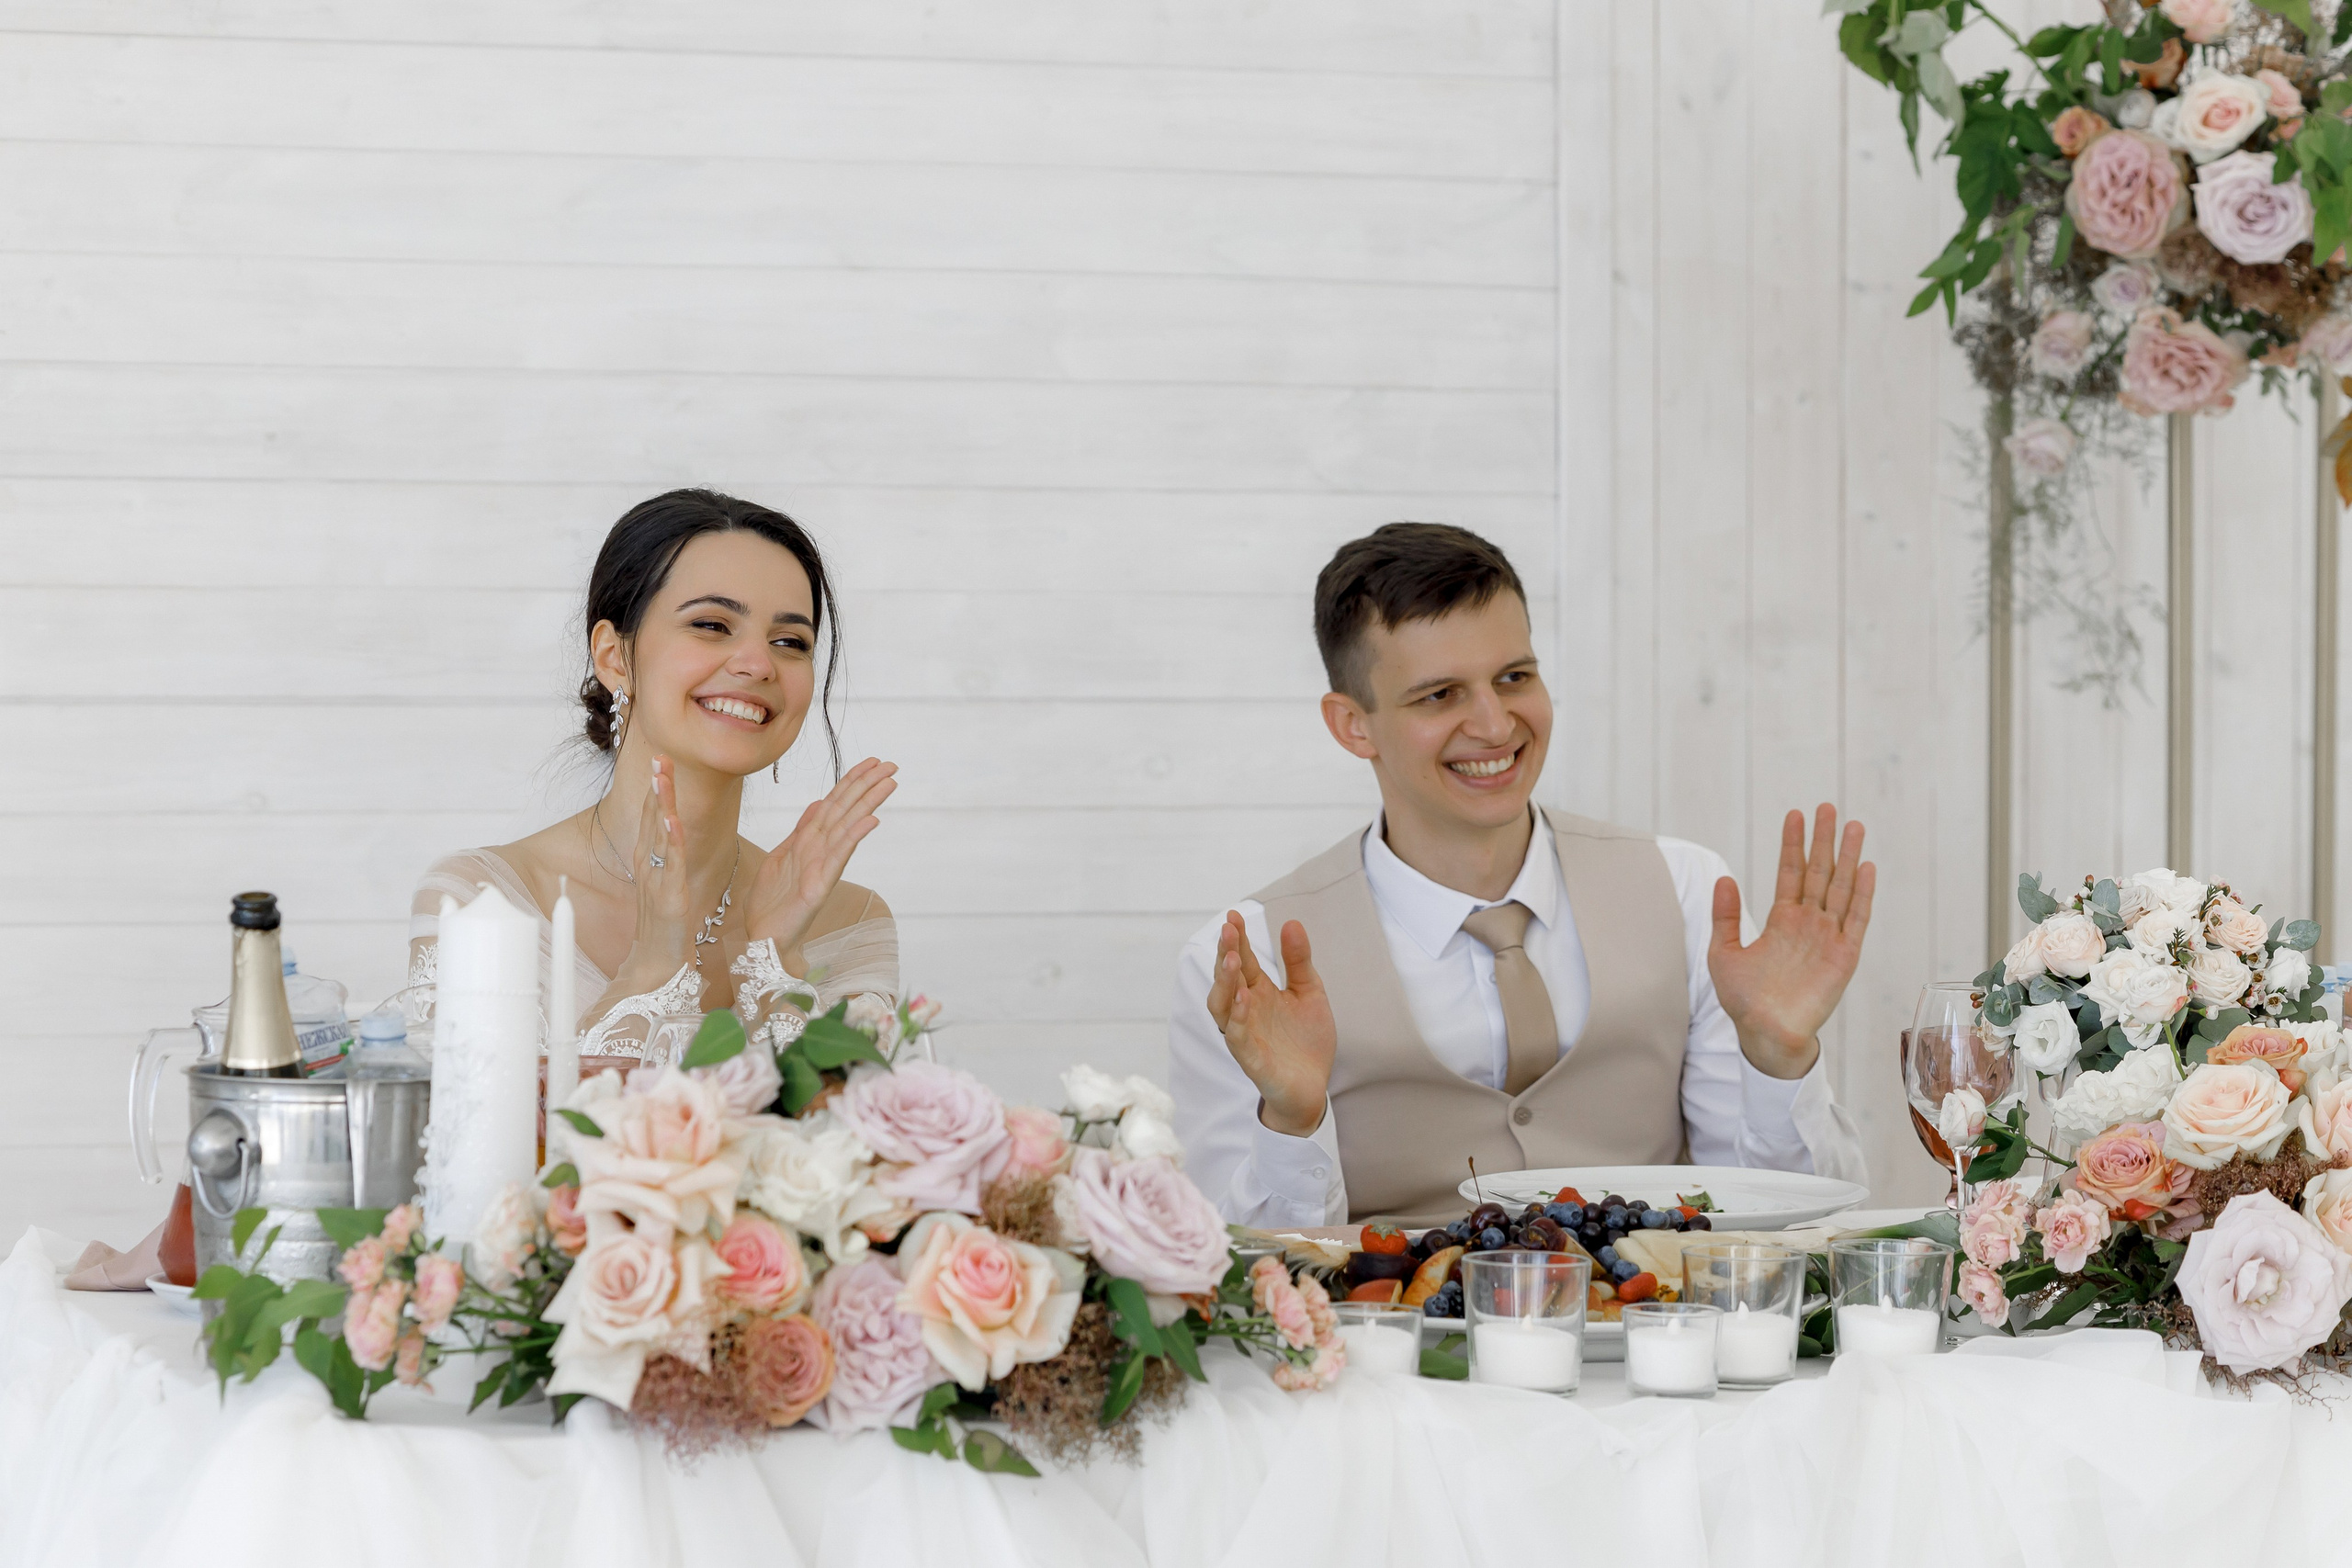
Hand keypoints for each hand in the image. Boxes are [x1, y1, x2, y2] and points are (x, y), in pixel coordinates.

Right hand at [613, 755, 693, 986]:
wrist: (656, 963)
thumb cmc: (663, 925)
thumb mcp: (664, 882)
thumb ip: (666, 856)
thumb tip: (668, 830)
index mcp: (650, 861)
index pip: (653, 817)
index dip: (656, 789)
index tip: (660, 760)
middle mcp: (650, 866)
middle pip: (653, 819)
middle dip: (656, 787)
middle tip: (659, 755)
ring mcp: (658, 880)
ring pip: (659, 835)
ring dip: (661, 804)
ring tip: (662, 777)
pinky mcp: (671, 897)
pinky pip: (671, 865)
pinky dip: (671, 841)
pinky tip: (672, 820)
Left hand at [745, 757, 897, 955]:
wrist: (762, 937)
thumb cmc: (770, 904)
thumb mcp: (780, 857)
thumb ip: (799, 832)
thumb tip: (816, 804)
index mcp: (809, 842)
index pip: (834, 804)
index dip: (851, 781)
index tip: (871, 762)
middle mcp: (820, 851)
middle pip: (846, 810)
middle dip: (867, 786)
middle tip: (892, 765)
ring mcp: (822, 867)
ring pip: (847, 827)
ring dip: (868, 804)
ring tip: (889, 783)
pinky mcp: (819, 886)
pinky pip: (838, 857)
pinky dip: (853, 837)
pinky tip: (870, 820)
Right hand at [1204, 913, 1335, 1137]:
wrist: (1312, 1086)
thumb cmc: (1305, 1040)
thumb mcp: (1309, 992)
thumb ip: (1298, 961)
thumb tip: (1291, 922)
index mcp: (1258, 992)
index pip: (1243, 960)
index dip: (1237, 939)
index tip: (1234, 914)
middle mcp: (1246, 1010)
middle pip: (1227, 978)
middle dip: (1226, 953)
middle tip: (1228, 929)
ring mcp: (1245, 1034)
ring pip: (1222, 1006)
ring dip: (1225, 983)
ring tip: (1232, 960)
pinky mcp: (1251, 1059)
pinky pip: (1237, 1037)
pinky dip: (1238, 1017)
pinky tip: (1243, 998)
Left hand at [1707, 804, 1875, 1079]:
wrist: (1764, 1033)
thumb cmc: (1744, 1000)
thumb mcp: (1724, 953)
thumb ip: (1725, 916)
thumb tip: (1724, 877)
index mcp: (1781, 920)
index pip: (1790, 872)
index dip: (1793, 844)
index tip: (1795, 814)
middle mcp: (1808, 923)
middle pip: (1819, 872)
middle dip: (1824, 840)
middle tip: (1828, 807)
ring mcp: (1828, 937)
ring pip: (1841, 887)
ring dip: (1847, 857)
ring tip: (1853, 826)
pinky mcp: (1844, 955)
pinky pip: (1856, 919)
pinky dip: (1862, 893)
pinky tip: (1865, 867)